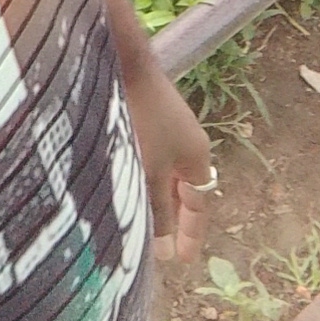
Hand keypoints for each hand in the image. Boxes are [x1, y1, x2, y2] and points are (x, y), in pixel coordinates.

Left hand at [123, 56, 214, 263]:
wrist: (123, 59)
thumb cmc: (140, 117)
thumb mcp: (148, 170)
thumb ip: (156, 209)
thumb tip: (163, 247)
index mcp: (196, 156)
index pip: (198, 205)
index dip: (190, 234)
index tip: (181, 260)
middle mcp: (187, 141)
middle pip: (182, 189)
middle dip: (171, 219)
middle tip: (157, 248)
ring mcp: (168, 125)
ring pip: (164, 173)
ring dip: (153, 197)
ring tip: (135, 222)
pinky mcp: (146, 112)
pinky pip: (150, 156)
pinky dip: (141, 176)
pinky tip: (121, 183)